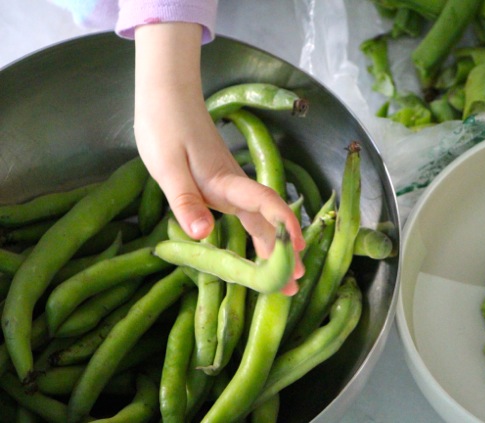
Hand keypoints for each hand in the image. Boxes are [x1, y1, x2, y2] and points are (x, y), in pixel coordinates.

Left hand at [133, 22, 304, 293]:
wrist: (167, 97)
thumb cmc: (165, 126)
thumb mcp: (167, 166)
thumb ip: (185, 199)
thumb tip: (202, 234)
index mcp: (224, 182)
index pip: (264, 203)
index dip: (282, 227)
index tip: (295, 253)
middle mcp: (234, 186)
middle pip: (267, 221)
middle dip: (283, 252)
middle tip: (295, 284)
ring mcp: (230, 186)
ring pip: (259, 220)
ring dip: (272, 248)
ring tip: (282, 277)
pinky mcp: (222, 185)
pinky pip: (248, 215)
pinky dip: (259, 235)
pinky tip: (260, 248)